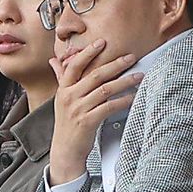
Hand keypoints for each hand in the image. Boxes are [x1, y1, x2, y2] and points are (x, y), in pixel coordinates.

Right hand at [48, 39, 142, 185]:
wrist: (65, 149)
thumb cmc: (67, 122)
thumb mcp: (62, 99)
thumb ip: (61, 78)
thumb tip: (53, 60)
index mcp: (64, 89)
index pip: (74, 66)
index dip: (88, 53)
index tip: (102, 42)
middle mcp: (69, 97)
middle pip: (95, 75)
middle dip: (115, 64)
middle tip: (131, 57)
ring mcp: (78, 110)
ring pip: (105, 90)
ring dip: (125, 81)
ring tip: (139, 76)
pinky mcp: (88, 121)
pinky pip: (109, 107)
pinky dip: (123, 100)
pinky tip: (133, 96)